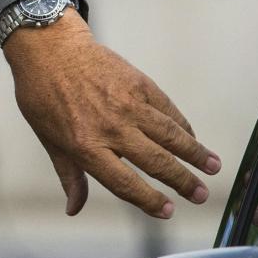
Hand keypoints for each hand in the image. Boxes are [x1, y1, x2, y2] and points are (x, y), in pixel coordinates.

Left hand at [5, 10, 220, 218]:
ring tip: (214, 168)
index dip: (149, 200)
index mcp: (85, 146)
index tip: (168, 211)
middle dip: (183, 181)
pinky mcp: (138, 83)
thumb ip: (69, 175)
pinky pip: (167, 110)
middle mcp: (111, 127)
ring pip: (170, 135)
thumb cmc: (42, 94)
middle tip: (201, 195)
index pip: (125, 183)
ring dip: (196, 153)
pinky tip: (192, 138)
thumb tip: (75, 209)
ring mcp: (127, 104)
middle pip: (155, 161)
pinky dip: (182, 126)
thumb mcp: (48, 139)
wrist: (48, 47)